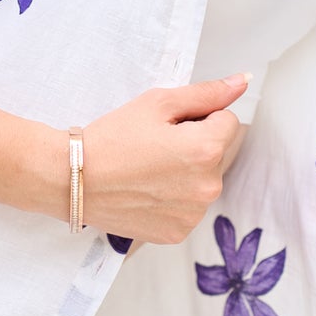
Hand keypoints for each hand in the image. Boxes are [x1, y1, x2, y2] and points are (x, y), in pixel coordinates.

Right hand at [79, 74, 248, 245]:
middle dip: (194, 145)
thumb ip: (206, 94)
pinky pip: (187, 207)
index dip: (198, 117)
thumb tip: (242, 82)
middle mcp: (208, 186)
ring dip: (185, 174)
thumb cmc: (112, 137)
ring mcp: (193, 214)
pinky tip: (145, 191)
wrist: (74, 179)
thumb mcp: (158, 103)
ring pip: (203, 182)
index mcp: (207, 149)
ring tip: (147, 170)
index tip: (168, 125)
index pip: (227, 121)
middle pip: (216, 153)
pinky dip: (172, 199)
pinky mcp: (177, 233)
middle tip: (154, 146)